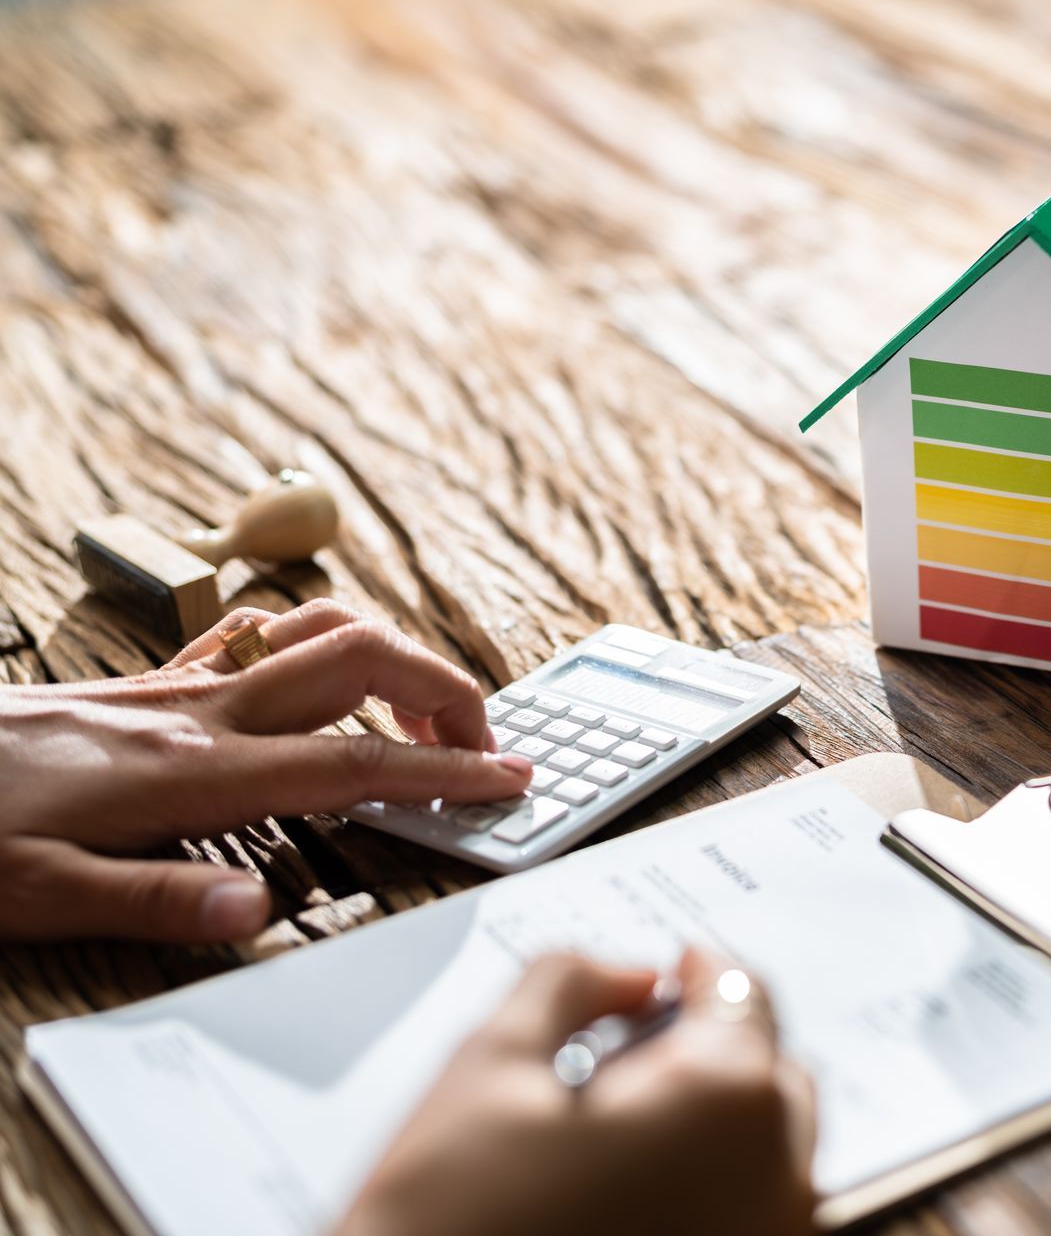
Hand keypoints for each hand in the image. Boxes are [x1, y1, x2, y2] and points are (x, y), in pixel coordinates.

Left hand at [0, 599, 532, 942]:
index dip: (447, 770)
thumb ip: (153, 902)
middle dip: (446, 692)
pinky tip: (316, 679)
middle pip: (364, 660)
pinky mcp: (150, 683)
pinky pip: (258, 633)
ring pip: (320, 628)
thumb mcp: (32, 895)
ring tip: (420, 711)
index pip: (355, 759)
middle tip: (483, 746)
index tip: (510, 779)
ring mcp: (179, 687)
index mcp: (194, 772)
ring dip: (393, 656)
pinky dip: (317, 640)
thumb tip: (259, 915)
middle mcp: (202, 711)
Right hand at [340, 948, 816, 1235]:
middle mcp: (774, 1176)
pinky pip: (751, 1210)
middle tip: (631, 1053)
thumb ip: (570, 983)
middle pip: (768, 1071)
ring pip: (767, 1146)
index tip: (672, 971)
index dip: (698, 972)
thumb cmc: (448, 1223)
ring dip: (715, 1120)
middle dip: (710, 1046)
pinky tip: (632, 1189)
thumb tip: (627, 974)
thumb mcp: (488, 1064)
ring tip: (619, 1129)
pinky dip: (712, 1184)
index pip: (745, 994)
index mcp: (725, 1100)